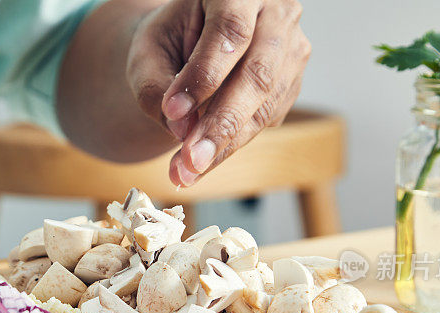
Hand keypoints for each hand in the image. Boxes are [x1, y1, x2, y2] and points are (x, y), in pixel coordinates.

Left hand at [127, 0, 310, 186]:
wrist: (190, 43)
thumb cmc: (168, 41)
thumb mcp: (148, 53)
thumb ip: (156, 86)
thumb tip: (181, 129)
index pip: (230, 31)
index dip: (203, 76)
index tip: (172, 113)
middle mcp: (276, 13)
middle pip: (257, 73)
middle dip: (221, 124)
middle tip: (190, 160)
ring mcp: (291, 49)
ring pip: (266, 104)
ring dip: (226, 144)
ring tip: (187, 171)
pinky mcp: (290, 83)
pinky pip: (265, 120)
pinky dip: (231, 146)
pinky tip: (200, 162)